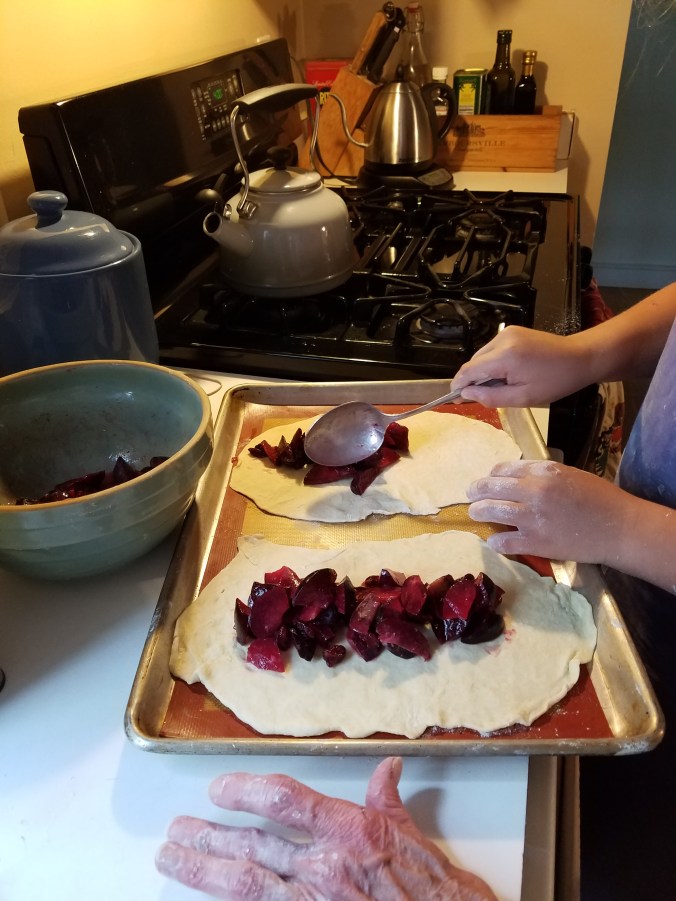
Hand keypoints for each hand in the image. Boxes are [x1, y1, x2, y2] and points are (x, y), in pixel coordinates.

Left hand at [156, 756, 496, 899]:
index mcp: (350, 830)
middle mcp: (326, 865)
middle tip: (177, 830)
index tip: (218, 789)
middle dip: (209, 836)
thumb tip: (385, 769)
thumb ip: (388, 799)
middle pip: (252, 846)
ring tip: (173, 859)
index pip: (284, 801)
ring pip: (245, 884)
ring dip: (205, 871)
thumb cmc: (437, 890)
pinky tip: (211, 898)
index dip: (244, 791)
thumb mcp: (414, 833)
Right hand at [450, 326, 591, 407]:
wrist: (580, 357)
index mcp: (504, 357)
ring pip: (482, 355)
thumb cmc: (555, 381)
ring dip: (483, 371)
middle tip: (482, 397)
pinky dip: (493, 362)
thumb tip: (467, 394)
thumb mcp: (523, 397)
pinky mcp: (512, 331)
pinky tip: (507, 373)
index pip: (469, 370)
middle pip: (473, 362)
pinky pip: (492, 349)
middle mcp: (502, 339)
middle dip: (473, 380)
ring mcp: (507, 332)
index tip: (455, 399)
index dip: (459, 385)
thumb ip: (491, 397)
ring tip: (501, 385)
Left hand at [467, 459, 630, 562]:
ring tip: (474, 513)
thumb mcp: (569, 474)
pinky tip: (493, 540)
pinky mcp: (536, 543)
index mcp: (543, 472)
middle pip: (492, 488)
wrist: (619, 527)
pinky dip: (495, 541)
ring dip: (479, 512)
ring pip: (492, 512)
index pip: (504, 470)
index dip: (491, 475)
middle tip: (470, 496)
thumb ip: (541, 474)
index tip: (487, 480)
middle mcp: (534, 492)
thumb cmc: (599, 498)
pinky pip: (504, 541)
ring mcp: (532, 518)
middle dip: (476, 492)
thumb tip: (514, 478)